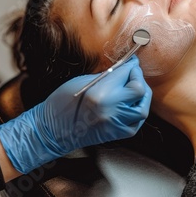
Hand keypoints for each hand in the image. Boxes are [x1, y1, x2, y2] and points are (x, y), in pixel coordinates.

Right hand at [0, 56, 151, 173]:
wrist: (53, 130)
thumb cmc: (62, 102)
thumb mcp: (84, 80)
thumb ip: (107, 75)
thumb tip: (123, 68)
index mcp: (101, 93)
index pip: (125, 73)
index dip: (130, 65)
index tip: (131, 61)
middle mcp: (111, 109)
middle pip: (139, 89)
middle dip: (138, 77)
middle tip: (132, 72)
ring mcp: (115, 124)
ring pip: (142, 108)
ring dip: (142, 95)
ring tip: (134, 88)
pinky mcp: (116, 135)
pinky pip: (136, 123)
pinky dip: (137, 111)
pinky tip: (130, 104)